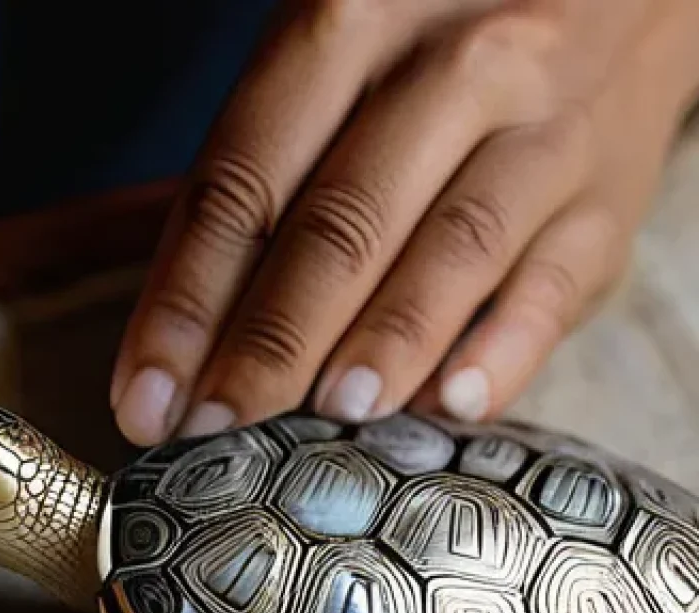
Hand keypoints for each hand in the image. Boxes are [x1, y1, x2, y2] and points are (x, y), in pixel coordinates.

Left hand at [112, 0, 698, 444]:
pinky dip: (503, 352)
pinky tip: (452, 406)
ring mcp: (542, 131)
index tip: (147, 399)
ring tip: (329, 415)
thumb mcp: (334, 74)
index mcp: (347, 28)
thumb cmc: (430, 52)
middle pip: (339, 226)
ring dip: (382, 346)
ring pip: (450, 251)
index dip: (184, 306)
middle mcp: (452, 67)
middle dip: (267, 345)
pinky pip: (553, 286)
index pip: (242, 186)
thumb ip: (267, 187)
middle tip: (215, 428)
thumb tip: (197, 346)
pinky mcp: (608, 199)